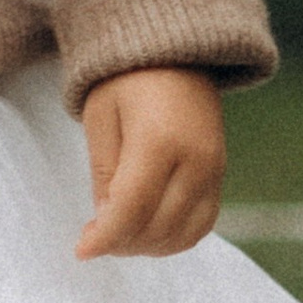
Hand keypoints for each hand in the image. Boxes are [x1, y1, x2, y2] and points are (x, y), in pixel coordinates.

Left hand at [77, 66, 226, 259]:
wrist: (175, 51)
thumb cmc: (127, 80)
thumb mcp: (101, 119)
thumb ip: (105, 173)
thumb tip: (107, 222)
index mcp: (159, 140)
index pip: (132, 209)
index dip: (105, 237)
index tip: (81, 250)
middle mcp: (195, 159)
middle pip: (158, 227)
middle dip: (121, 244)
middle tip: (94, 238)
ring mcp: (214, 169)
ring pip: (183, 234)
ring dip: (147, 246)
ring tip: (119, 233)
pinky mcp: (221, 173)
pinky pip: (203, 224)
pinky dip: (174, 238)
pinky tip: (147, 231)